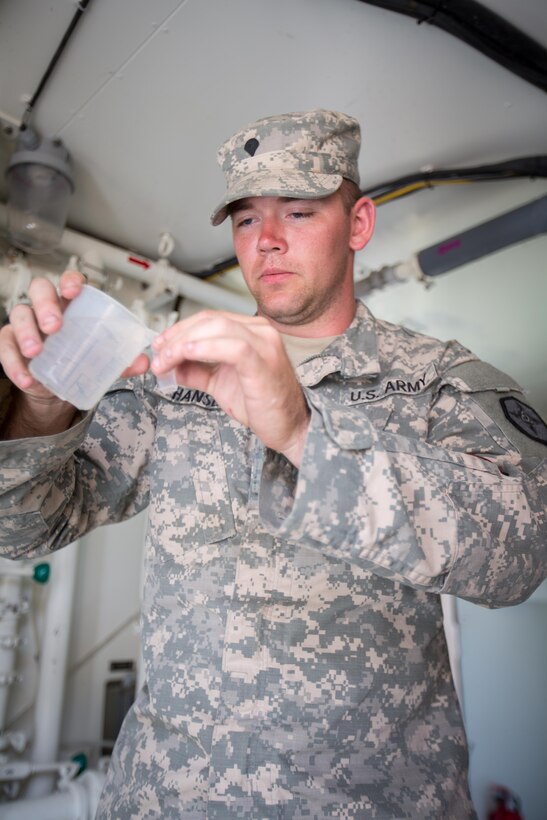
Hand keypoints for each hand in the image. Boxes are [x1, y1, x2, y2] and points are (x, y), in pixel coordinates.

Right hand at [0, 271, 148, 399]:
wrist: (58, 386)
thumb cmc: (79, 359)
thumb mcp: (102, 360)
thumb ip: (123, 360)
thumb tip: (143, 361)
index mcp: (72, 306)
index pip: (70, 281)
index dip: (71, 280)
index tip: (74, 290)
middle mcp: (47, 309)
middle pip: (40, 290)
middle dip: (46, 304)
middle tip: (55, 326)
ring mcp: (27, 325)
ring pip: (19, 315)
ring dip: (27, 333)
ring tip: (37, 352)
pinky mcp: (11, 344)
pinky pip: (6, 347)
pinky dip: (14, 363)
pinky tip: (27, 377)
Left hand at [151, 311, 310, 466]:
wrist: (291, 428)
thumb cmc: (264, 406)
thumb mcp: (221, 384)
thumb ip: (197, 372)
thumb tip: (171, 365)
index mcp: (252, 332)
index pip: (209, 319)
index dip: (180, 329)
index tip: (160, 345)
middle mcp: (261, 332)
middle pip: (210, 319)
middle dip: (177, 335)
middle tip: (158, 355)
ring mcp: (264, 345)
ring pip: (217, 328)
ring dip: (184, 342)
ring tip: (166, 360)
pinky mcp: (264, 362)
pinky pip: (231, 346)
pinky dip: (204, 348)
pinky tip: (186, 356)